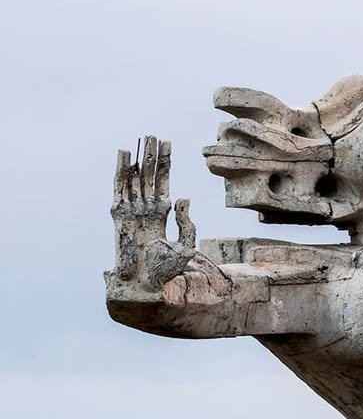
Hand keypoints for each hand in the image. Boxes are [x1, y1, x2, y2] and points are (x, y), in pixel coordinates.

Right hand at [110, 137, 196, 289]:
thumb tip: (183, 197)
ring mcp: (132, 210)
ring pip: (135, 177)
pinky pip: (119, 187)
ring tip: (143, 139)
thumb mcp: (186, 246)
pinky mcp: (119, 214)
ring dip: (138, 158)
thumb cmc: (166, 271)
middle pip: (148, 176)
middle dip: (152, 156)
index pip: (163, 183)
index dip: (165, 164)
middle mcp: (145, 210)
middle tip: (154, 135)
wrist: (147, 283)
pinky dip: (121, 170)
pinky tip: (125, 154)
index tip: (168, 144)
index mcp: (161, 215)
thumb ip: (187, 223)